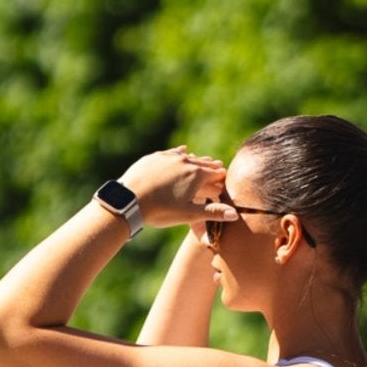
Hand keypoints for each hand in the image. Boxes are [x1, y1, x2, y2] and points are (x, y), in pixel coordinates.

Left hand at [117, 147, 233, 231]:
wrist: (130, 199)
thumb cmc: (161, 210)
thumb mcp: (189, 214)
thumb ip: (213, 213)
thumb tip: (236, 215)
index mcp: (195, 175)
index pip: (214, 174)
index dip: (221, 177)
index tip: (226, 177)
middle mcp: (185, 161)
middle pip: (202, 163)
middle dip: (210, 166)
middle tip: (218, 166)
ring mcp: (168, 158)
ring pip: (187, 157)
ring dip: (196, 159)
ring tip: (203, 160)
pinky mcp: (154, 157)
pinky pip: (171, 153)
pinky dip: (179, 152)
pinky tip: (182, 151)